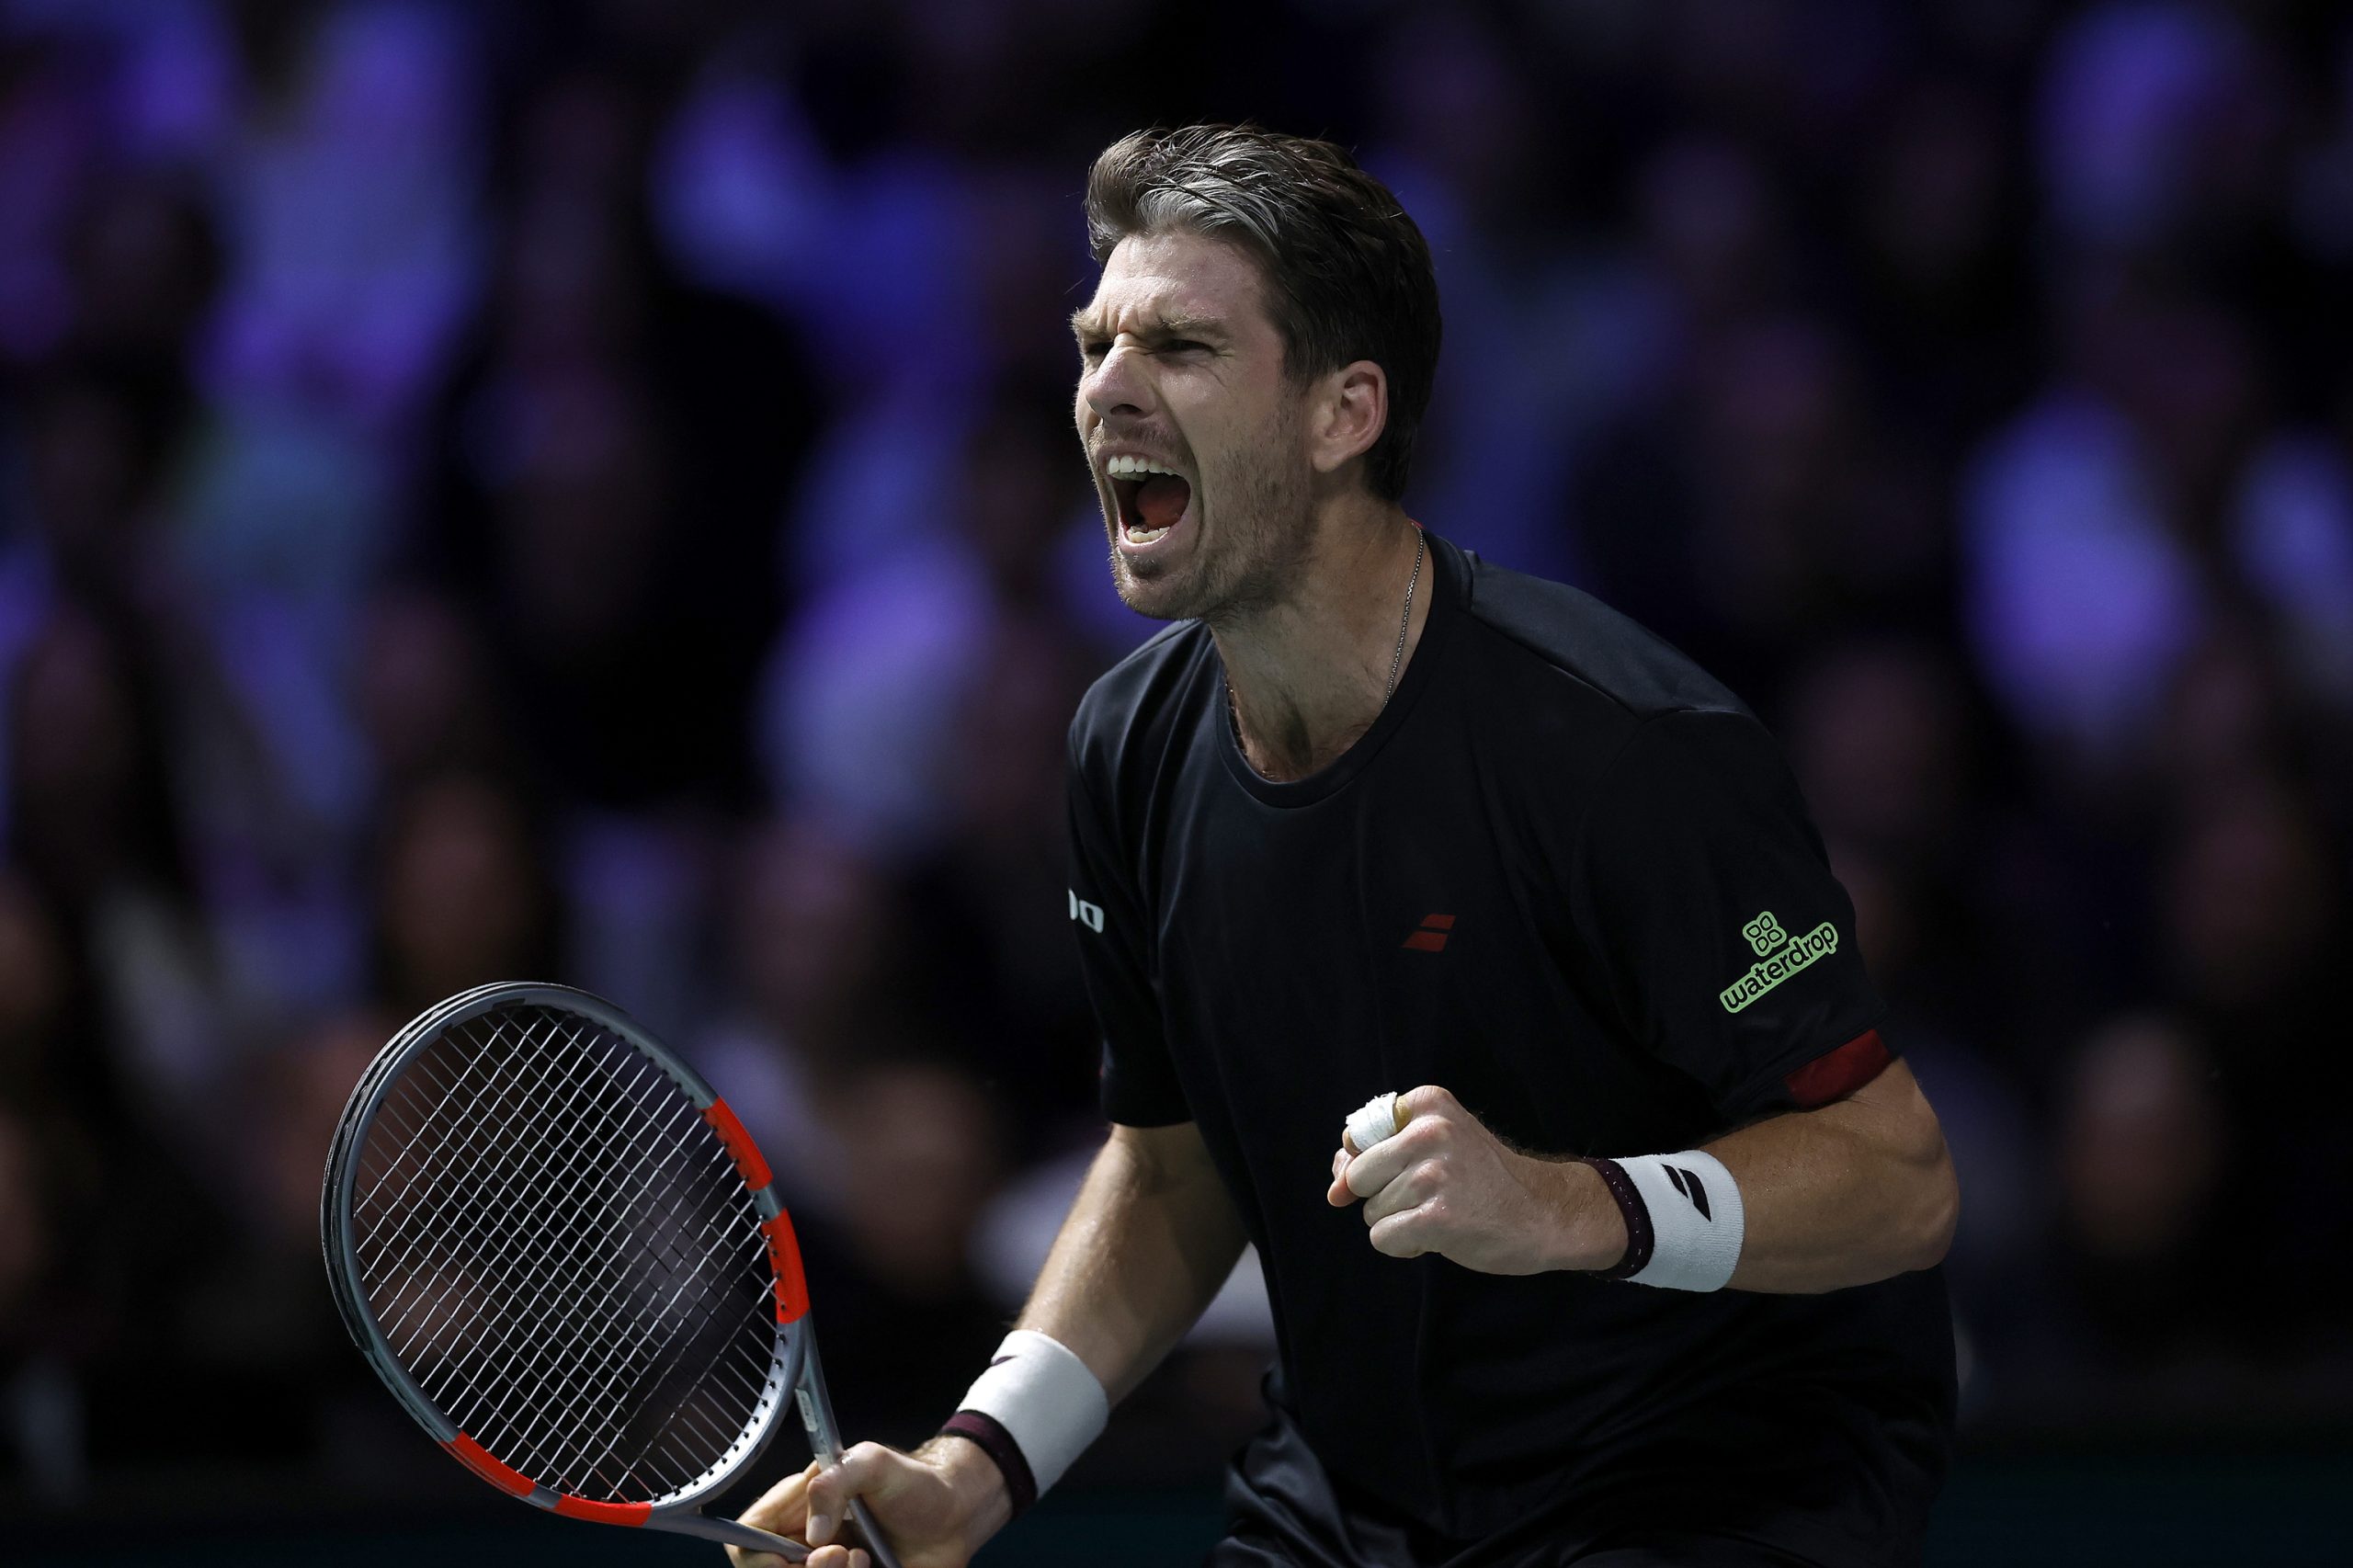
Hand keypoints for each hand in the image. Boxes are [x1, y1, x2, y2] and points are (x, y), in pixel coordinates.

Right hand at [724, 1436, 1011, 1567]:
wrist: (956, 1516)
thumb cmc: (914, 1483)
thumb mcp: (873, 1463)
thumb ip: (835, 1482)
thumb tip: (812, 1536)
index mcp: (795, 1510)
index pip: (746, 1539)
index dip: (756, 1556)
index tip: (791, 1557)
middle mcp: (803, 1546)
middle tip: (841, 1553)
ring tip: (865, 1559)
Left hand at [1324, 1085, 1625, 1273]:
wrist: (1544, 1213)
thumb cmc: (1483, 1180)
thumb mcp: (1438, 1143)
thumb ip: (1378, 1154)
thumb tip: (1334, 1189)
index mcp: (1428, 1104)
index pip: (1356, 1136)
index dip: (1369, 1164)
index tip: (1403, 1172)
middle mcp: (1430, 1132)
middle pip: (1358, 1176)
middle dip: (1382, 1196)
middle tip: (1429, 1197)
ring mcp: (1433, 1175)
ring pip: (1370, 1211)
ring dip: (1398, 1222)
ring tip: (1442, 1213)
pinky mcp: (1437, 1218)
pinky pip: (1383, 1238)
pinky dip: (1404, 1246)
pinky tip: (1439, 1236)